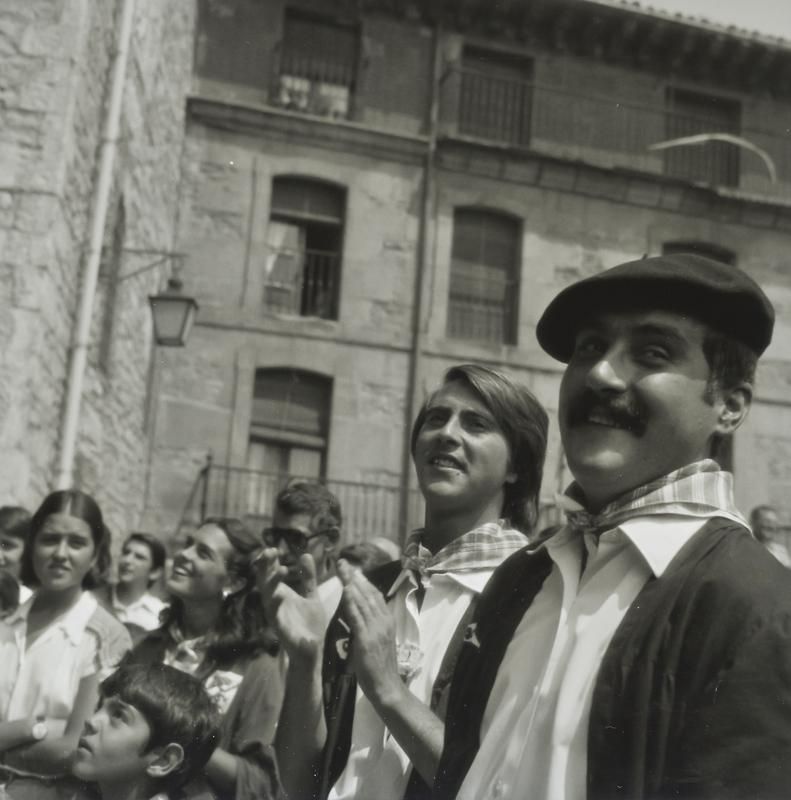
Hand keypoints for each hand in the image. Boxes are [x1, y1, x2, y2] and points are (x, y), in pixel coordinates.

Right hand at [255, 548, 327, 663]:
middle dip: (266, 567)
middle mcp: (275, 603)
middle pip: (265, 581)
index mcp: (281, 594)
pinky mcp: (280, 629)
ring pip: (268, 596)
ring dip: (273, 583)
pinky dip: (276, 605)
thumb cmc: (309, 623)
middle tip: (270, 551)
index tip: (272, 548)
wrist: (313, 650)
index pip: (271, 574)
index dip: (270, 561)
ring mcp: (276, 616)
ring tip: (282, 569)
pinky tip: (280, 595)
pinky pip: (275, 616)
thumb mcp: (311, 595)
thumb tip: (306, 554)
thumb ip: (308, 577)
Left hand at [338, 560, 402, 706]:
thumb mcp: (379, 640)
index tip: (352, 570)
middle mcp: (384, 621)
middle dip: (354, 577)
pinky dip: (352, 602)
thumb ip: (371, 625)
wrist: (387, 687)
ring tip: (342, 570)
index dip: (362, 581)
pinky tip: (345, 591)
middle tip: (343, 562)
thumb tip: (361, 612)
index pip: (374, 595)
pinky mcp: (367, 639)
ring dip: (351, 583)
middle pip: (368, 593)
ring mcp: (376, 629)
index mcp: (387, 620)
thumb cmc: (380, 667)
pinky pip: (358, 617)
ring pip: (363, 601)